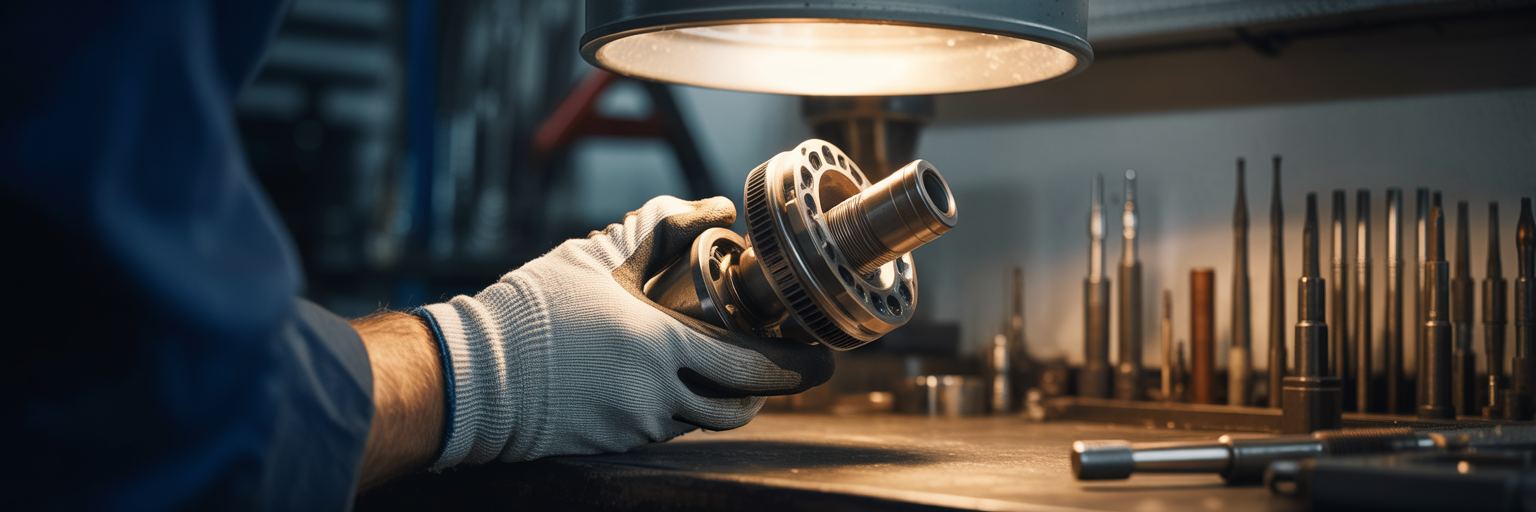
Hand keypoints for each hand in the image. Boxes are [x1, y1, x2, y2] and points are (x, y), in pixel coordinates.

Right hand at [419, 195, 832, 468]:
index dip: (795, 367)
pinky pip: (668, 428)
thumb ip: (659, 229)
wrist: (471, 376)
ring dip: (727, 399)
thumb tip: (712, 208)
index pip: (751, 367)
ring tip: (735, 371)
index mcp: (657, 346)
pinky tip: (678, 381)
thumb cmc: (528, 312)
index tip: (821, 359)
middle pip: (739, 405)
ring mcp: (634, 425)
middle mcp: (653, 394)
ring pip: (705, 420)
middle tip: (792, 369)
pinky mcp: (614, 442)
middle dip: (772, 388)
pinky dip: (686, 407)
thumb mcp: (595, 257)